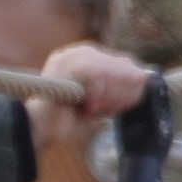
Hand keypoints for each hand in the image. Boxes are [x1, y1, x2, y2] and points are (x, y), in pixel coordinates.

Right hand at [37, 41, 156, 118]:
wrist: (37, 130)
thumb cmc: (65, 119)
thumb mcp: (100, 101)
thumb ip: (119, 88)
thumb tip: (144, 77)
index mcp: (85, 58)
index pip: (124, 63)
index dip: (129, 84)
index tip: (124, 103)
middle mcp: (78, 52)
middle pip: (122, 65)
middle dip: (122, 91)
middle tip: (108, 108)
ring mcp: (70, 56)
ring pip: (112, 70)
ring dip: (110, 95)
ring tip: (95, 108)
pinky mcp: (66, 64)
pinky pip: (98, 75)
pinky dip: (98, 95)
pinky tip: (87, 106)